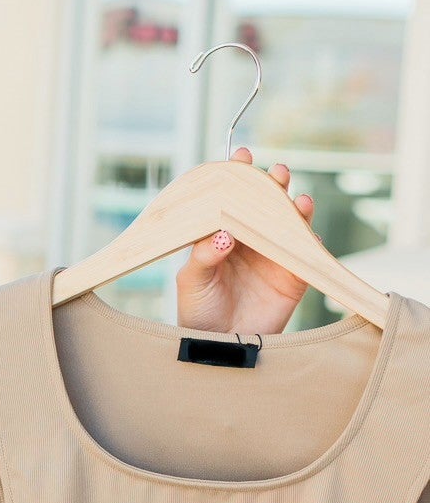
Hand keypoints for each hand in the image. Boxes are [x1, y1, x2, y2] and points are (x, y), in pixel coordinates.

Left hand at [173, 148, 318, 335]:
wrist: (218, 347)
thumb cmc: (197, 311)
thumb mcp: (192, 280)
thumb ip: (204, 255)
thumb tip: (223, 234)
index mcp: (223, 233)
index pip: (233, 198)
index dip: (239, 175)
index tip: (242, 156)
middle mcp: (251, 238)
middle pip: (267, 202)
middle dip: (273, 184)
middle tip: (276, 174)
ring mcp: (273, 254)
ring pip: (290, 221)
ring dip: (296, 207)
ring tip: (297, 200)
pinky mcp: (293, 275)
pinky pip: (306, 252)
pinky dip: (309, 240)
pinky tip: (306, 233)